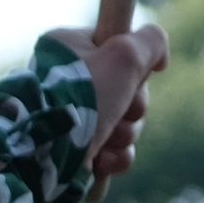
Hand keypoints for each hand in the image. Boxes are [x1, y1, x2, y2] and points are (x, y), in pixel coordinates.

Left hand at [43, 23, 168, 187]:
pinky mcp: (72, 148)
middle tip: (124, 112)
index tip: (134, 78)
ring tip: (107, 140)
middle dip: (133, 109)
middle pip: (125, 92)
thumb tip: (158, 58)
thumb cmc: (83, 96)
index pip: (119, 52)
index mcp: (68, 49)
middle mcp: (64, 80)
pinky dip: (113, 157)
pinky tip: (101, 160)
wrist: (45, 149)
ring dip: (123, 135)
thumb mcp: (124, 55)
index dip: (135, 70)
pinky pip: (111, 151)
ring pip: (121, 124)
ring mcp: (67, 116)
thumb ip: (150, 42)